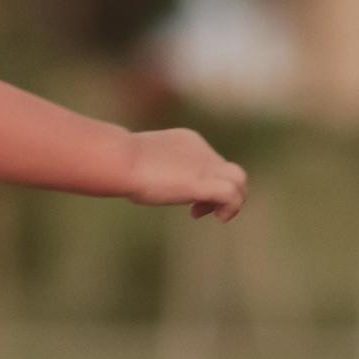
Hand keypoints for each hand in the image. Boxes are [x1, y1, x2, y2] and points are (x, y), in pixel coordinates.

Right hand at [125, 127, 247, 222]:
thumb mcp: (140, 161)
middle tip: (196, 210)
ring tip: (217, 216)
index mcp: (187, 141)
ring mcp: (206, 165)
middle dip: (217, 192)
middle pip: (227, 170)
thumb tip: (138, 179)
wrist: (121, 160)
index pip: (209, 161)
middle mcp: (201, 149)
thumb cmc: (119, 162)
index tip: (185, 200)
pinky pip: (234, 195)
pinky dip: (231, 208)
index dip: (203, 181)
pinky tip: (218, 217)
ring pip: (240, 180)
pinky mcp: (205, 182)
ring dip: (233, 201)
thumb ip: (151, 167)